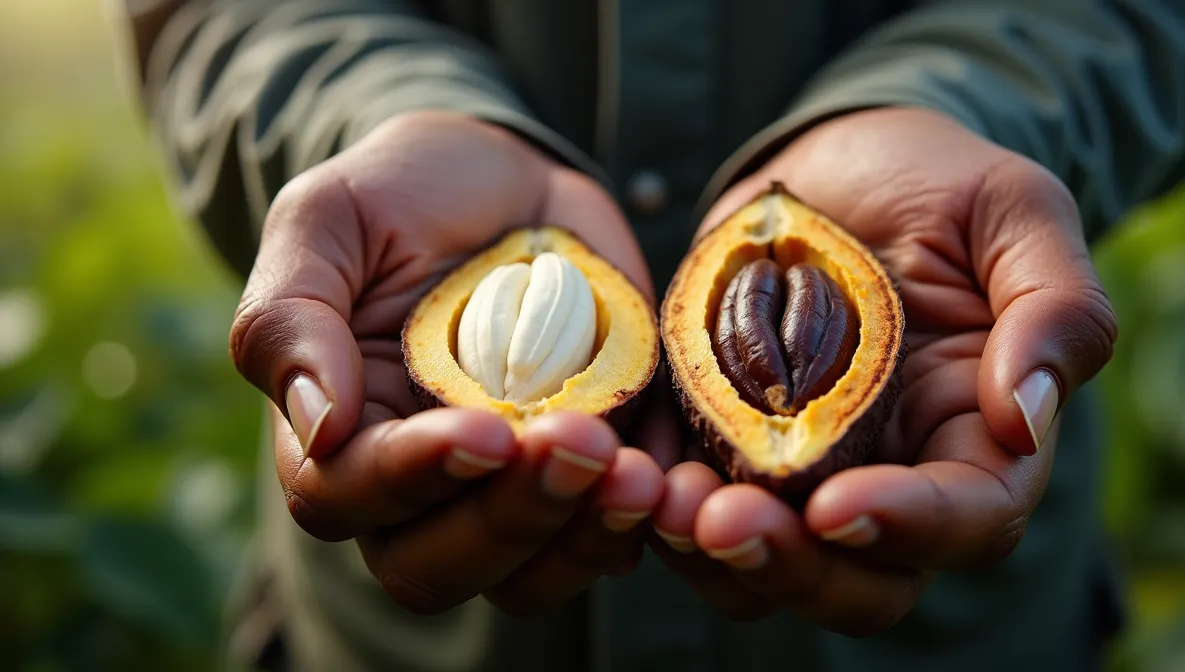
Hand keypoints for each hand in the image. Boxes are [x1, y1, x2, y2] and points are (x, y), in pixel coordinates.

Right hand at [229, 111, 663, 616]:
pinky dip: (650, 522)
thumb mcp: (328, 221)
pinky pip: (615, 537)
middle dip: (511, 518)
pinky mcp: (592, 474)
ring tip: (640, 475)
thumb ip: (292, 315)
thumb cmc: (400, 195)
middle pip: (438, 565)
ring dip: (583, 538)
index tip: (484, 429)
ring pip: (528, 576)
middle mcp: (421, 486)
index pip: (347, 497)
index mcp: (341, 433)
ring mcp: (510, 488)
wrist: (507, 178)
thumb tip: (316, 425)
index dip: (412, 477)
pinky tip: (677, 476)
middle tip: (580, 444)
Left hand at [651, 107, 1116, 634]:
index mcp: (978, 439)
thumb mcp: (1016, 213)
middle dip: (795, 569)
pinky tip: (626, 469)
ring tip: (661, 502)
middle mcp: (892, 477)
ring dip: (713, 554)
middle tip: (725, 522)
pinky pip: (691, 509)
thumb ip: (1056, 309)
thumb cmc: (943, 184)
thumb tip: (1026, 416)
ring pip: (768, 566)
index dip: (908, 527)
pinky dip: (656, 506)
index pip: (968, 521)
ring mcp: (802, 470)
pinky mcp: (723, 446)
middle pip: (863, 582)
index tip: (836, 505)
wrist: (837, 164)